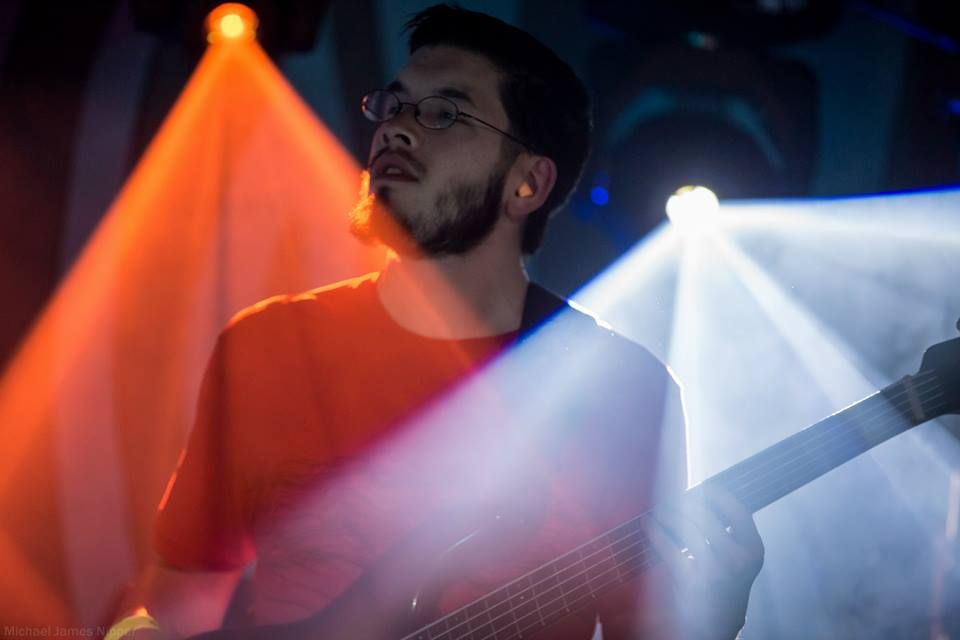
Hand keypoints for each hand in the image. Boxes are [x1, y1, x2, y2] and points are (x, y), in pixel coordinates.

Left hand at [643, 486, 763, 639]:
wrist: (718, 623)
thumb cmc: (726, 581)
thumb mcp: (740, 557)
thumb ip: (730, 529)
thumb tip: (703, 492)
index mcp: (753, 548)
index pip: (737, 509)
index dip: (717, 493)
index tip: (701, 486)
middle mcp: (737, 557)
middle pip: (706, 513)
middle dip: (683, 501)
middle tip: (672, 497)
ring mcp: (715, 569)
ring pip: (685, 525)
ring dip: (667, 513)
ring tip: (658, 509)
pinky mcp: (691, 579)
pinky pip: (668, 545)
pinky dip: (655, 531)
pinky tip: (648, 524)